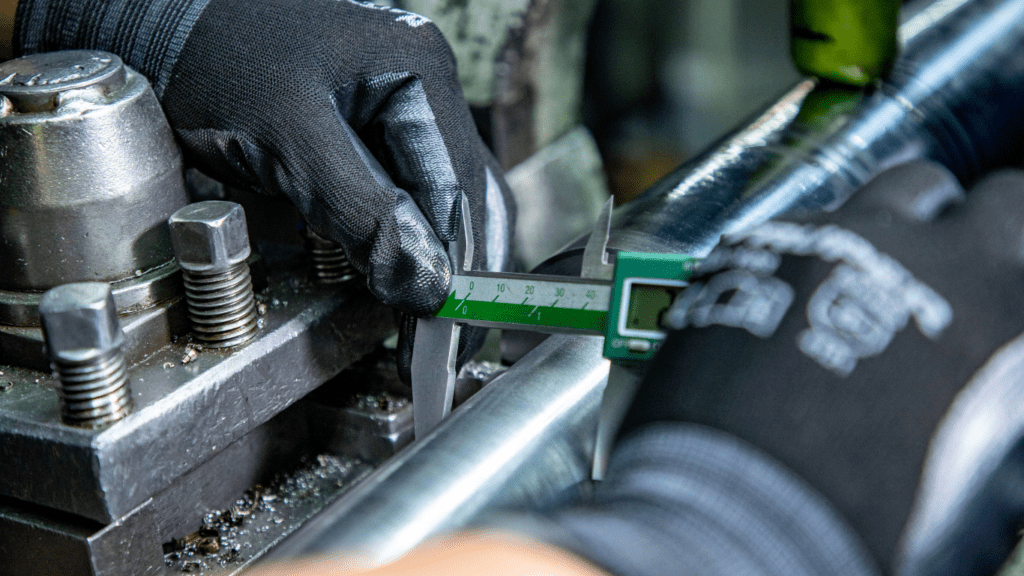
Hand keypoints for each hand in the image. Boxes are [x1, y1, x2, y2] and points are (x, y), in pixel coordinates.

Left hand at [15, 0, 511, 315]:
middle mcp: (423, 89)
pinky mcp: (371, 131)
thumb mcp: (287, 136)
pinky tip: (402, 274)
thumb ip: (360, 208)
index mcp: (420, 74)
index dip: (455, 266)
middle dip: (457, 269)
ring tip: (428, 323)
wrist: (161, 23)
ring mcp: (400, 108)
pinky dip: (409, 239)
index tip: (444, 330)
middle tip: (444, 341)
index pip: (458, 190)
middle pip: (465, 196)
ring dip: (439, 259)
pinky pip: (409, 193)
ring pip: (444, 200)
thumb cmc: (213, 56)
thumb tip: (425, 283)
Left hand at [621, 161, 1023, 574]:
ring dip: (867, 231)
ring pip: (859, 199)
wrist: (748, 503)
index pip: (1017, 209)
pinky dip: (797, 257)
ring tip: (849, 285)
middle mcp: (905, 245)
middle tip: (927, 267)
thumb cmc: (876, 505)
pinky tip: (782, 306)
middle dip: (940, 219)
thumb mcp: (985, 449)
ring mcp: (817, 238)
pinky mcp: (745, 252)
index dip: (1006, 234)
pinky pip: (787, 232)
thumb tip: (985, 359)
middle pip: (937, 190)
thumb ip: (991, 376)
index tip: (993, 257)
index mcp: (987, 290)